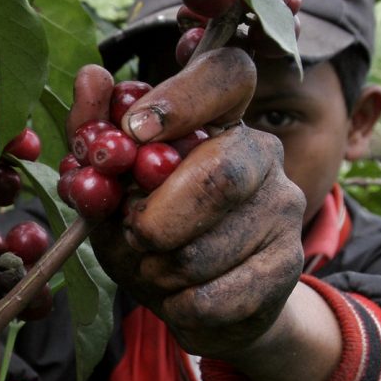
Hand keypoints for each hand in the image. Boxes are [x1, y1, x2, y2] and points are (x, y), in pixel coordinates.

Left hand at [70, 48, 306, 360]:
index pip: (227, 75)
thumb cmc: (150, 234)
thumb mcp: (111, 187)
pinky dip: (177, 305)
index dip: (182, 98)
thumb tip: (91, 76)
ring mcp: (283, 206)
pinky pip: (214, 296)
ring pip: (204, 248)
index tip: (134, 131)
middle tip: (134, 236)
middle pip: (219, 175)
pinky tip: (179, 298)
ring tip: (155, 269)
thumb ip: (93, 134)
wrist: (201, 305)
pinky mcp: (289, 264)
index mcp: (218, 119)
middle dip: (156, 221)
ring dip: (157, 271)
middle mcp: (261, 152)